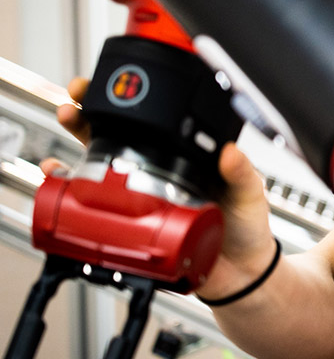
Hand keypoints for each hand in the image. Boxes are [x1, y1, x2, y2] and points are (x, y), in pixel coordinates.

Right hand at [43, 76, 277, 298]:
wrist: (239, 273)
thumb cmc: (245, 227)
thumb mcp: (248, 193)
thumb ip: (240, 173)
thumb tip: (230, 152)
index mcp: (185, 158)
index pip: (152, 123)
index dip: (129, 103)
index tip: (114, 85)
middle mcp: (157, 173)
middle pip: (113, 137)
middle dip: (87, 116)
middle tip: (73, 105)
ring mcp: (139, 199)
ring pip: (96, 168)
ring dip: (73, 150)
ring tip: (65, 135)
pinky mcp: (129, 226)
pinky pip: (93, 208)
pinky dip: (68, 193)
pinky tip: (58, 182)